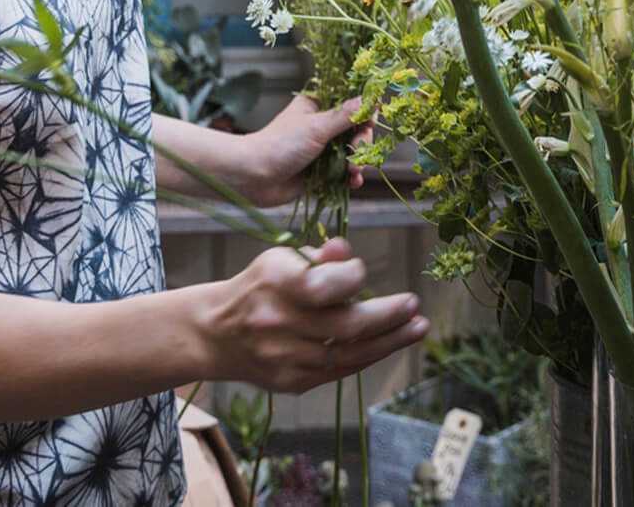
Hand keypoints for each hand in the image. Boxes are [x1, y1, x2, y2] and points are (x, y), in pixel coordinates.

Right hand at [198, 236, 427, 392]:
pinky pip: (339, 372)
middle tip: (415, 306)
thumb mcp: (281, 259)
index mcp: (275, 284)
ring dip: (389, 342)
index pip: (324, 285)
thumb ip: (318, 256)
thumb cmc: (259, 286)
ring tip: (417, 328)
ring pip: (349, 354)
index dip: (351, 276)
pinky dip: (366, 357)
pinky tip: (387, 344)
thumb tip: (347, 251)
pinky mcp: (292, 382)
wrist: (217, 333)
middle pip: (345, 326)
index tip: (360, 269)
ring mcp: (286, 358)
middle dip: (388, 316)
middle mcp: (280, 323)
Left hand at [246, 92, 375, 208]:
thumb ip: (345, 115)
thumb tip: (370, 99)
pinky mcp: (322, 170)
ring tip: (353, 171)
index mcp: (318, 104)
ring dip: (359, 161)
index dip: (364, 111)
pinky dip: (351, 176)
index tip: (369, 122)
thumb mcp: (316, 127)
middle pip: (357, 128)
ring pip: (353, 151)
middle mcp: (322, 123)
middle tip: (358, 152)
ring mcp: (323, 147)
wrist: (254, 177)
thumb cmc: (280, 144)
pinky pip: (345, 171)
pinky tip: (353, 182)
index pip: (351, 101)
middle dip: (362, 141)